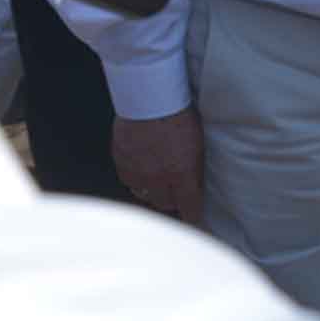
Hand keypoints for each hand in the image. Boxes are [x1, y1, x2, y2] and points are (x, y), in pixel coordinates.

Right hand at [112, 106, 205, 224]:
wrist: (148, 98)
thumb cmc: (179, 114)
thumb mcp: (197, 142)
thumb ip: (194, 167)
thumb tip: (195, 183)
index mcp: (181, 173)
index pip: (189, 207)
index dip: (193, 217)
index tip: (196, 221)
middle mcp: (158, 178)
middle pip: (165, 204)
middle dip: (172, 200)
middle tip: (176, 194)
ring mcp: (137, 172)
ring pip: (145, 194)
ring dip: (153, 191)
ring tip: (159, 181)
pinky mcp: (122, 163)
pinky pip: (129, 181)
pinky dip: (136, 179)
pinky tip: (142, 169)